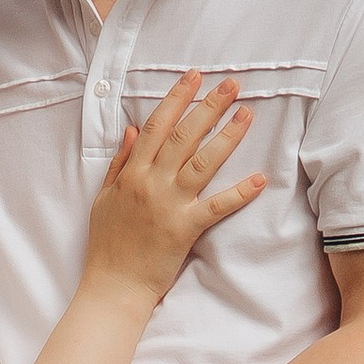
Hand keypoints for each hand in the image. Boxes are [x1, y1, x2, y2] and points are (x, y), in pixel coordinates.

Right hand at [81, 70, 262, 303]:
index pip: (156, 126)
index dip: (176, 98)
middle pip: (183, 135)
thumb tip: (133, 130)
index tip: (194, 77)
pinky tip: (258, 178)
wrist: (113, 286)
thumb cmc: (108, 245)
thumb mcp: (104, 198)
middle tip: (231, 85)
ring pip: (201, 162)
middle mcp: (151, 183)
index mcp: (132, 173)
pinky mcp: (184, 229)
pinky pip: (216, 207)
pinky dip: (238, 193)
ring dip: (226, 136)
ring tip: (246, 115)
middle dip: (208, 106)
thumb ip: (120, 163)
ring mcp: (169, 205)